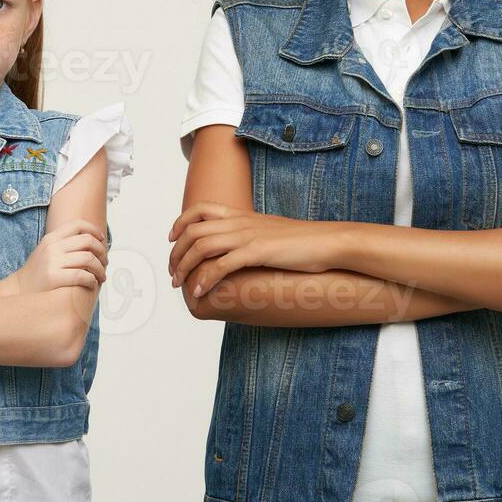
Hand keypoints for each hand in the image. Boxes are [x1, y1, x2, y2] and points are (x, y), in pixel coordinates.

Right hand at [12, 217, 108, 293]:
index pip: (78, 224)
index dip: (94, 230)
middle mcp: (52, 247)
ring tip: (101, 276)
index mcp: (51, 238)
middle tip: (105, 262)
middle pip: (87, 241)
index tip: (102, 240)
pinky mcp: (53, 278)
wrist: (19, 291)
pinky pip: (82, 275)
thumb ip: (64, 244)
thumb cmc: (37, 273)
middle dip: (101, 251)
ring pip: (88, 259)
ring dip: (100, 268)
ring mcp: (52, 262)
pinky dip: (92, 280)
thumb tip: (91, 240)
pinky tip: (92, 284)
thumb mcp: (46, 251)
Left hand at [167, 201, 338, 297]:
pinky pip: (222, 265)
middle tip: (173, 273)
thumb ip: (252, 236)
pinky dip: (206, 279)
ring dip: (185, 267)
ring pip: (202, 246)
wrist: (329, 241)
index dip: (180, 222)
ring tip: (179, 284)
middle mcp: (241, 222)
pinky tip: (199, 291)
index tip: (172, 238)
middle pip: (193, 231)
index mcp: (243, 215)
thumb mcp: (271, 233)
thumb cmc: (304, 242)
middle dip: (176, 252)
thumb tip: (242, 252)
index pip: (201, 209)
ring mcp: (248, 236)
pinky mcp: (258, 252)